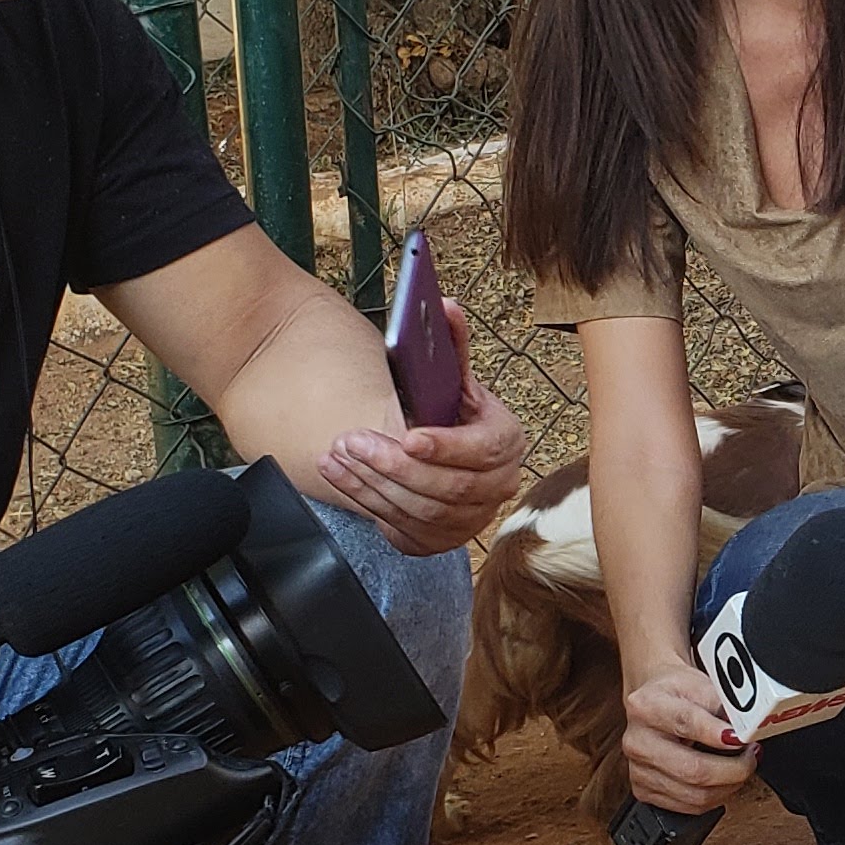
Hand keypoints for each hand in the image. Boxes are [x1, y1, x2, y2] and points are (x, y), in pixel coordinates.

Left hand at [317, 305, 526, 558]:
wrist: (442, 456)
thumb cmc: (447, 413)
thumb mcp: (452, 379)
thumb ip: (450, 345)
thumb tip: (444, 304)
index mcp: (506, 441)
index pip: (482, 451)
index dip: (445, 447)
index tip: (408, 436)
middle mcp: (498, 485)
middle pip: (448, 487)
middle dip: (394, 465)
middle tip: (352, 441)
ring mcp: (471, 519)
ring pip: (422, 510)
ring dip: (373, 484)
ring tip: (338, 454)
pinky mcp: (441, 540)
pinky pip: (404, 529)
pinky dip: (368, 503)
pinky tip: (343, 476)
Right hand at [622, 659, 761, 816]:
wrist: (654, 703)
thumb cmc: (677, 694)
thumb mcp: (701, 684)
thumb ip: (724, 705)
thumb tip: (748, 728)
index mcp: (647, 707)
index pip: (687, 724)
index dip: (718, 735)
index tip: (742, 739)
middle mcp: (638, 741)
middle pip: (693, 770)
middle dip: (734, 768)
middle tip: (751, 756)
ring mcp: (638, 770)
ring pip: (695, 795)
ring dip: (728, 785)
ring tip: (740, 766)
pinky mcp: (643, 791)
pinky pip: (690, 806)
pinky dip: (715, 796)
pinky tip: (722, 780)